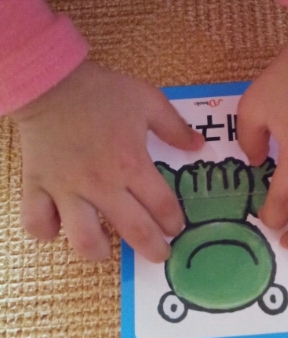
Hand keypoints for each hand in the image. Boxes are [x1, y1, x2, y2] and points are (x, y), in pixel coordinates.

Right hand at [11, 60, 203, 261]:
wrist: (52, 82)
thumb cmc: (103, 92)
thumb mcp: (148, 101)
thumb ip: (175, 127)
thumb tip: (199, 146)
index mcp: (132, 163)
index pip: (162, 206)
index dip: (174, 222)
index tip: (176, 227)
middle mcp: (102, 184)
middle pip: (134, 231)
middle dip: (153, 249)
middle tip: (159, 255)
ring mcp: (67, 189)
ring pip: (83, 238)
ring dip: (99, 250)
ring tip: (106, 249)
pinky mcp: (38, 187)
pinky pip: (37, 223)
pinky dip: (47, 231)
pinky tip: (59, 228)